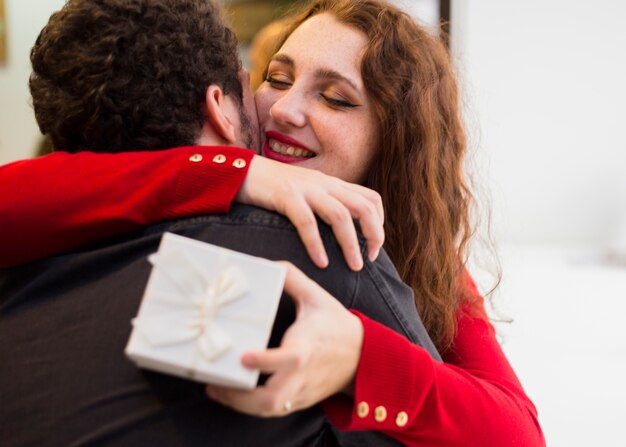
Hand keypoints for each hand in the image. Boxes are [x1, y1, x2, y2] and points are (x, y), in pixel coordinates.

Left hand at [205, 261, 363, 415]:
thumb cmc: (336, 324)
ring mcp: (302, 391)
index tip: (244, 357)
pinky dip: (251, 407)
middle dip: (242, 397)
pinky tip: (233, 395)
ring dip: (241, 405)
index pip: (289, 359)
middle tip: (216, 384)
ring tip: (217, 390)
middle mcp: (304, 374)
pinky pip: (274, 410)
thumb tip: (263, 263)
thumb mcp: (316, 296)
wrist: (363, 356)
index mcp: (308, 347)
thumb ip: (290, 277)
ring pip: (271, 410)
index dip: (265, 361)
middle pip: (274, 398)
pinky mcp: (300, 400)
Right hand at [235, 155, 383, 270]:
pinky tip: (320, 263)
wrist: (241, 171)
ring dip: (351, 244)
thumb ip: (324, 206)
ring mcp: (306, 188)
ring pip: (341, 215)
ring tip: (354, 267)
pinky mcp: (286, 195)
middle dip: (374, 235)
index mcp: (332, 184)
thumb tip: (340, 233)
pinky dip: (316, 244)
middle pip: (364, 206)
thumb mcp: (307, 193)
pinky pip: (307, 221)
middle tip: (371, 259)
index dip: (379, 223)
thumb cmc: (273, 189)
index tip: (373, 246)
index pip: (371, 198)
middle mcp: (324, 184)